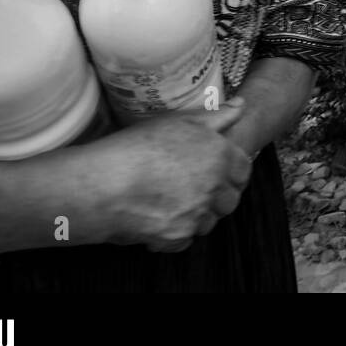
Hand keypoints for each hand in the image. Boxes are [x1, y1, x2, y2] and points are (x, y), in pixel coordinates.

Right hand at [86, 101, 252, 252]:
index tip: (216, 170)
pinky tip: (155, 215)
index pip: (243, 170)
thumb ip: (216, 116)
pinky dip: (175, 232)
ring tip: (170, 200)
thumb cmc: (137, 147)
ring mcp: (197, 215)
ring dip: (196, 214)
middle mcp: (214, 187)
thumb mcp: (178, 121)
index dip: (230, 170)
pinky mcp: (178, 237)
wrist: (102, 185)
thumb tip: (241, 106)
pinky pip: (185, 239)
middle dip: (216, 195)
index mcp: (219, 156)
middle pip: (229, 200)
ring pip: (208, 221)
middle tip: (191, 187)